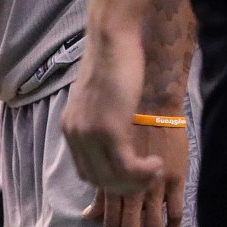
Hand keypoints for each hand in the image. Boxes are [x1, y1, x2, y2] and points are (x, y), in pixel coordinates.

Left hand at [63, 23, 159, 194]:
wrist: (111, 40)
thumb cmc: (111, 64)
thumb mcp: (97, 98)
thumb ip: (98, 120)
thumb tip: (112, 137)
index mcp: (70, 127)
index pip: (85, 171)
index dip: (110, 181)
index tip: (131, 177)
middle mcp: (75, 134)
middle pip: (97, 180)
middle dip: (125, 187)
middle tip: (147, 179)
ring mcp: (89, 133)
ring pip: (112, 179)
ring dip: (137, 182)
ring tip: (155, 171)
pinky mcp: (108, 129)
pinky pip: (126, 167)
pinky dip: (143, 172)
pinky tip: (157, 163)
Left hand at [84, 123, 186, 226]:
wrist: (150, 100)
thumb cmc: (123, 124)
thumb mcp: (103, 159)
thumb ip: (99, 190)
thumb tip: (86, 217)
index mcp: (112, 182)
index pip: (109, 223)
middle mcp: (130, 187)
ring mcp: (153, 185)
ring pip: (153, 226)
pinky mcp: (173, 178)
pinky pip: (175, 210)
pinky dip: (173, 226)